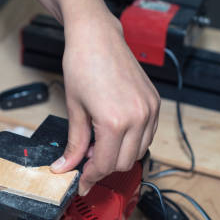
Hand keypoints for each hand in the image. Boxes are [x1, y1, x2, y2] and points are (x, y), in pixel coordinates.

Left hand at [51, 14, 159, 194]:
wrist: (97, 37)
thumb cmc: (82, 65)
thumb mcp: (74, 109)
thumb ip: (74, 143)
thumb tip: (65, 167)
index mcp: (114, 122)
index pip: (104, 164)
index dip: (90, 177)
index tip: (82, 183)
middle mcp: (137, 117)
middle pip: (123, 162)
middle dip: (103, 168)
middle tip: (86, 164)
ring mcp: (149, 110)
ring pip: (138, 152)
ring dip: (119, 156)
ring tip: (98, 147)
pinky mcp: (154, 103)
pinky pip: (148, 135)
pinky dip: (133, 142)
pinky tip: (115, 136)